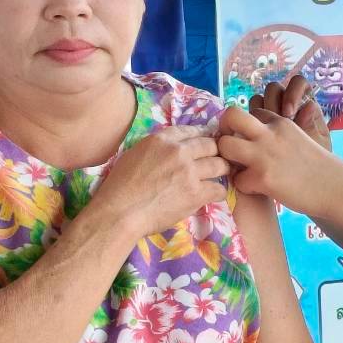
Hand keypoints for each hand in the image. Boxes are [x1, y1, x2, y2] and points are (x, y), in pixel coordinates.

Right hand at [92, 126, 229, 241]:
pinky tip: (213, 194)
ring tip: (221, 175)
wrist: (120, 212)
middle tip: (217, 159)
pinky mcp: (196, 193)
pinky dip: (218, 192)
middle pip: (211, 145)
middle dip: (216, 152)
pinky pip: (219, 189)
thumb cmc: (120, 186)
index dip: (202, 137)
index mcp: (162, 140)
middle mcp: (179, 152)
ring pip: (219, 165)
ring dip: (222, 170)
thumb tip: (171, 150)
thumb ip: (157, 148)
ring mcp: (189, 172)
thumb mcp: (135, 154)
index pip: (191, 130)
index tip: (205, 143)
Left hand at [219, 105, 342, 216]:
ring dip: (226, 158)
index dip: (246, 127)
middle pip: (230, 115)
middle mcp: (269, 133)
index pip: (250, 112)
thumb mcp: (299, 140)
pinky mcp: (262, 178)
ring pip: (225, 145)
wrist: (337, 187)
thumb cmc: (320, 168)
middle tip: (229, 148)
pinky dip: (244, 186)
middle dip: (223, 130)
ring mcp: (264, 154)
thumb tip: (259, 141)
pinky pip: (237, 180)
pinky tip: (258, 189)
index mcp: (280, 122)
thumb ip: (278, 136)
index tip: (249, 141)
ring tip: (239, 169)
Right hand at [251, 76, 331, 150]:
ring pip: (258, 100)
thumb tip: (309, 106)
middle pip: (273, 88)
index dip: (293, 92)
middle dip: (273, 102)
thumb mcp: (319, 144)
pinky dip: (250, 124)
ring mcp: (269, 114)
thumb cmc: (316, 158)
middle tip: (274, 122)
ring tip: (267, 131)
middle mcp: (285, 104)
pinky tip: (255, 139)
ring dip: (261, 112)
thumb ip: (313, 125)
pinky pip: (248, 116)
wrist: (305, 177)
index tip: (290, 112)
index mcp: (304, 102)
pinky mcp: (256, 126)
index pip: (298, 83)